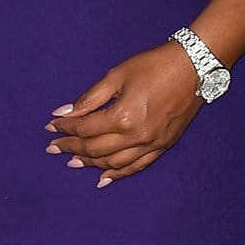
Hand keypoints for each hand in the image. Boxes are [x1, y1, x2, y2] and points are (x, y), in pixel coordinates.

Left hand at [45, 42, 203, 185]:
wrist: (194, 67)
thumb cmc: (154, 66)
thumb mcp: (117, 75)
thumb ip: (90, 98)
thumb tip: (64, 113)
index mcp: (123, 117)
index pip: (85, 129)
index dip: (65, 129)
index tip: (50, 127)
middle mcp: (136, 136)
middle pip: (95, 149)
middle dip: (71, 148)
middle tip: (53, 148)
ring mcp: (151, 144)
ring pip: (113, 163)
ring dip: (90, 163)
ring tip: (72, 162)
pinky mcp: (162, 146)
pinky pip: (136, 167)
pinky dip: (118, 174)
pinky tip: (103, 178)